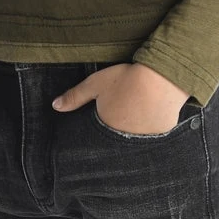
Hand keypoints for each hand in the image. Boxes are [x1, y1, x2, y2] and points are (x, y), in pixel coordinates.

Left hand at [51, 63, 190, 133]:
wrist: (162, 78)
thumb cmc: (127, 79)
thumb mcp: (96, 84)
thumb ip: (75, 96)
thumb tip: (55, 106)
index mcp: (107, 128)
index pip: (98, 138)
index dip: (99, 131)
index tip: (102, 123)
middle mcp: (125, 139)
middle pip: (117, 139)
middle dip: (116, 132)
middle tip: (121, 116)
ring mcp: (145, 139)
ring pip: (135, 138)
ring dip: (134, 131)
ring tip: (137, 115)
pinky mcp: (162, 133)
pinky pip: (153, 134)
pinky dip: (151, 128)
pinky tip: (152, 115)